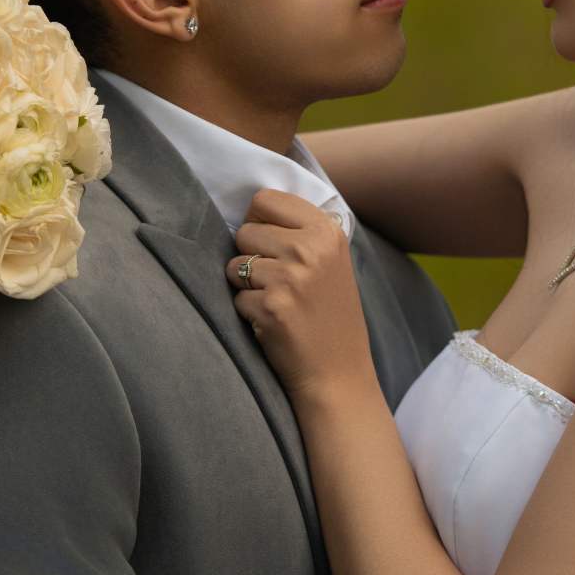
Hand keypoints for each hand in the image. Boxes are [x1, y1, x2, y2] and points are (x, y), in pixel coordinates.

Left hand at [227, 188, 373, 397]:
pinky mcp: (270, 306)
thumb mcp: (332, 263)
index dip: (258, 222)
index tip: (268, 243)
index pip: (265, 199)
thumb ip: (301, 232)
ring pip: (235, 264)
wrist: (339, 374)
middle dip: (251, 256)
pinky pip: (236, 297)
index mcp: (326, 232)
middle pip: (246, 231)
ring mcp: (289, 278)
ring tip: (276, 303)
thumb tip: (254, 208)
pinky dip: (248, 313)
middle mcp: (309, 249)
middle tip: (277, 283)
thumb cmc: (331, 318)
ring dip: (246, 286)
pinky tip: (273, 324)